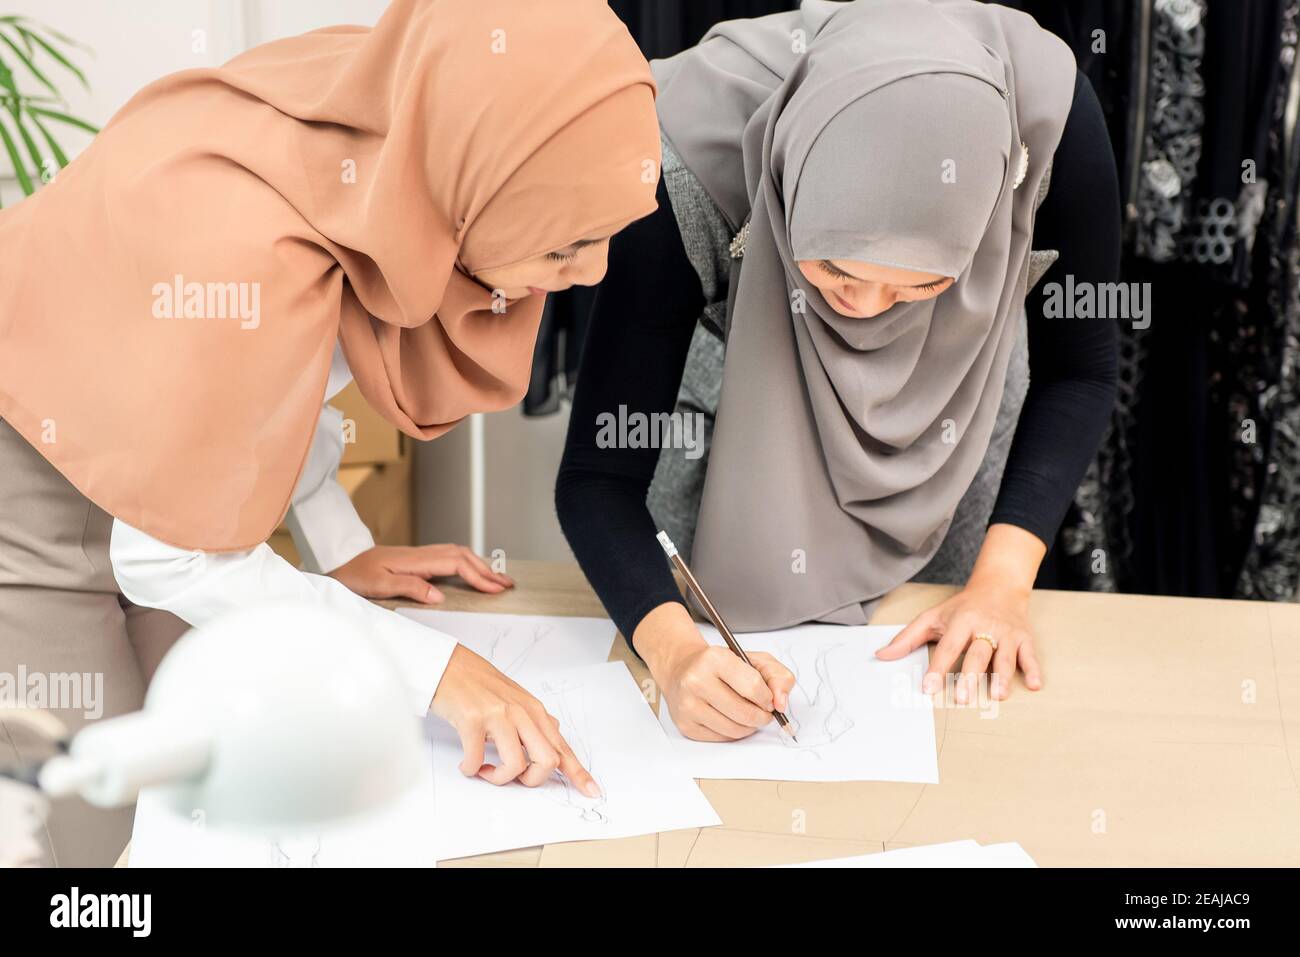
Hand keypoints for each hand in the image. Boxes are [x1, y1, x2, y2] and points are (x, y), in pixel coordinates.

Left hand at [328, 544, 513, 602]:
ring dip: (479, 565)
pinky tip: (472, 572)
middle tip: (508, 584)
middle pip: (463, 555)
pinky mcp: (417, 560)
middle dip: (488, 570)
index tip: (496, 590)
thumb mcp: (378, 585)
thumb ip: (410, 588)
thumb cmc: (355, 576)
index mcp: (416, 560)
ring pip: (458, 554)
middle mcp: (421, 554)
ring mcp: (420, 556)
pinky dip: (467, 564)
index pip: (457, 564)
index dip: (479, 577)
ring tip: (496, 579)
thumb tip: (440, 595)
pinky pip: (449, 558)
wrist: (339, 564)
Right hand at [430, 645, 599, 794]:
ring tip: (484, 770)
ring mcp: (498, 715)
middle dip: (532, 781)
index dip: (579, 774)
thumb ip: (534, 718)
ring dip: (498, 778)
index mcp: (534, 710)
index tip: (592, 792)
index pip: (562, 747)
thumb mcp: (515, 697)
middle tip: (514, 778)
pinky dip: (471, 769)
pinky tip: (466, 764)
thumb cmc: (479, 683)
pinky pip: (476, 760)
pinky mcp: (472, 720)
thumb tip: (552, 733)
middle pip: (547, 761)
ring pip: (515, 765)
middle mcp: (521, 712)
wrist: (448, 664)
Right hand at [634, 602, 795, 741]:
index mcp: (715, 658)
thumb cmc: (719, 665)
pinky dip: (733, 733)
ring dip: (749, 727)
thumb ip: (778, 676)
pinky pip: (721, 738)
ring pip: (735, 730)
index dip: (768, 698)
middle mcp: (697, 680)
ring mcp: (688, 704)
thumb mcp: (752, 659)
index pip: (753, 686)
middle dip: (762, 717)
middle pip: (745, 713)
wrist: (681, 669)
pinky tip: (731, 719)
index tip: (769, 700)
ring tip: (748, 715)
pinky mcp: (685, 724)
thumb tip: (781, 704)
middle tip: (763, 712)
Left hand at [876, 576, 1041, 701]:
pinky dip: (1033, 669)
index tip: (929, 687)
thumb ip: (907, 638)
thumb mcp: (932, 617)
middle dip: (970, 676)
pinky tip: (1034, 684)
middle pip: (977, 653)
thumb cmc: (962, 607)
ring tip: (997, 695)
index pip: (948, 647)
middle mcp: (985, 626)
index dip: (938, 667)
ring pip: (1005, 656)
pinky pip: (1030, 655)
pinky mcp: (1024, 638)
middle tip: (963, 698)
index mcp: (960, 621)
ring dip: (1002, 676)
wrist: (999, 586)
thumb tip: (880, 656)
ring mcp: (1007, 633)